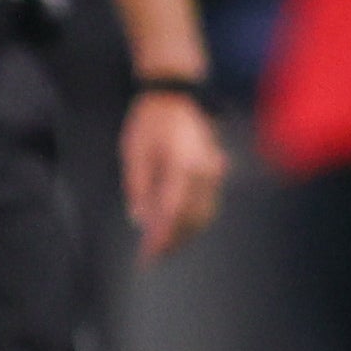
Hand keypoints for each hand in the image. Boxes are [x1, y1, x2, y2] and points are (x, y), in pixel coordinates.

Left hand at [122, 88, 227, 262]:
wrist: (177, 94)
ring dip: (185, 232)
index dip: (159, 239)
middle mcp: (205, 172)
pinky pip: (208, 201)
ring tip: (165, 246)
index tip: (147, 257)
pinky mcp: (216, 168)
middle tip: (154, 257)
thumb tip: (139, 219)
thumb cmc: (151, 120)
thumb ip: (138, 187)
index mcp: (183, 167)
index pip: (171, 213)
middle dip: (173, 240)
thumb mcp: (134, 153)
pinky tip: (179, 225)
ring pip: (204, 213)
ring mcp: (215, 170)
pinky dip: (194, 218)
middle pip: (191, 218)